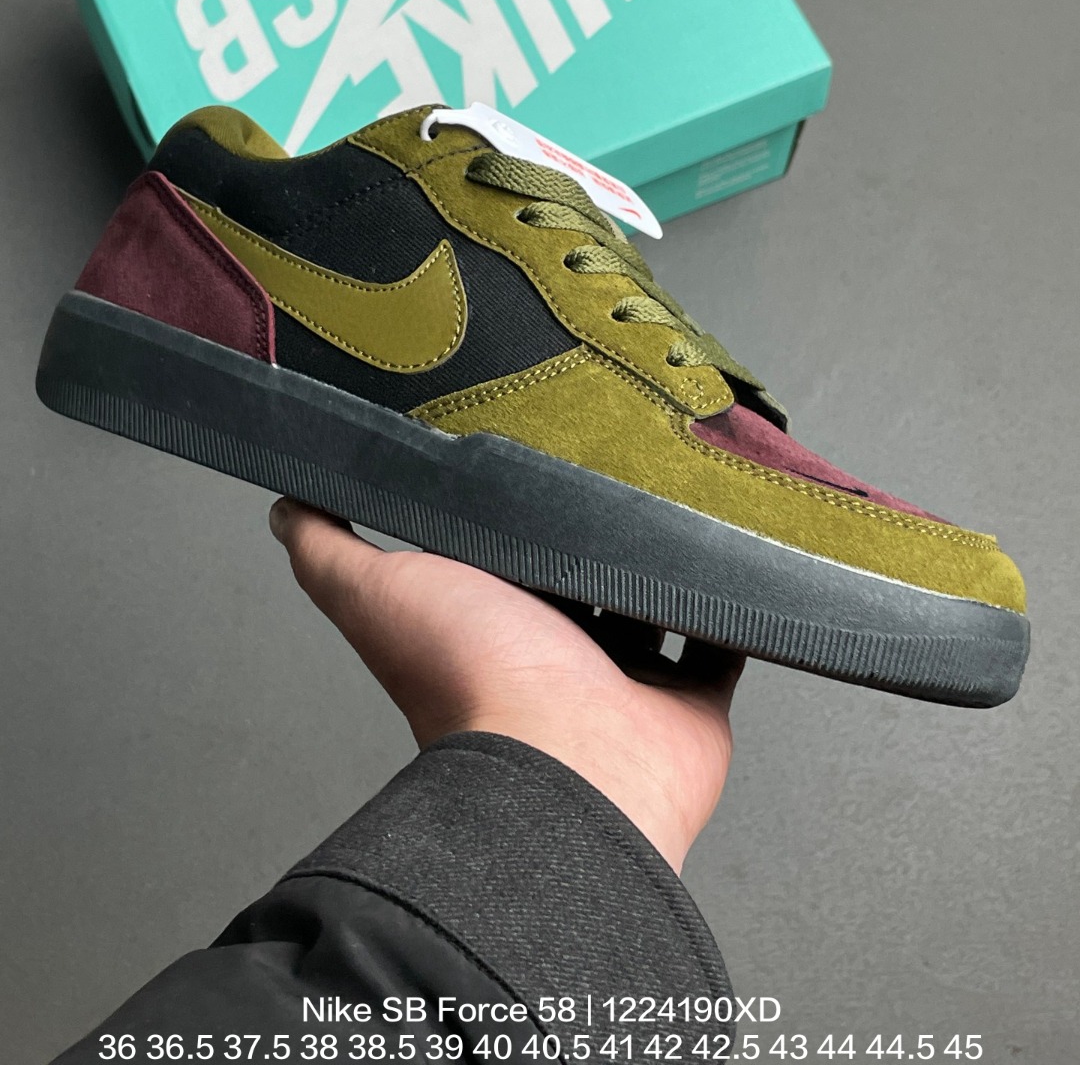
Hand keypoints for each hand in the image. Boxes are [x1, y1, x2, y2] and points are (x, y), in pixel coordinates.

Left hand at [269, 498, 742, 873]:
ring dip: (664, 558)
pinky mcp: (691, 695)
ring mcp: (628, 674)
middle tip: (622, 456)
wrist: (568, 759)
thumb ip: (328, 551)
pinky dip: (730, 607)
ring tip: (682, 491)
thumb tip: (284, 506)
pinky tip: (734, 556)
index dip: (517, 505)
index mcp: (494, 619)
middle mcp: (560, 648)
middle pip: (585, 573)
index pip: (508, 550)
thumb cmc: (473, 679)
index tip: (535, 446)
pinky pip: (721, 640)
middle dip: (597, 526)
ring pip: (654, 601)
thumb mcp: (378, 593)